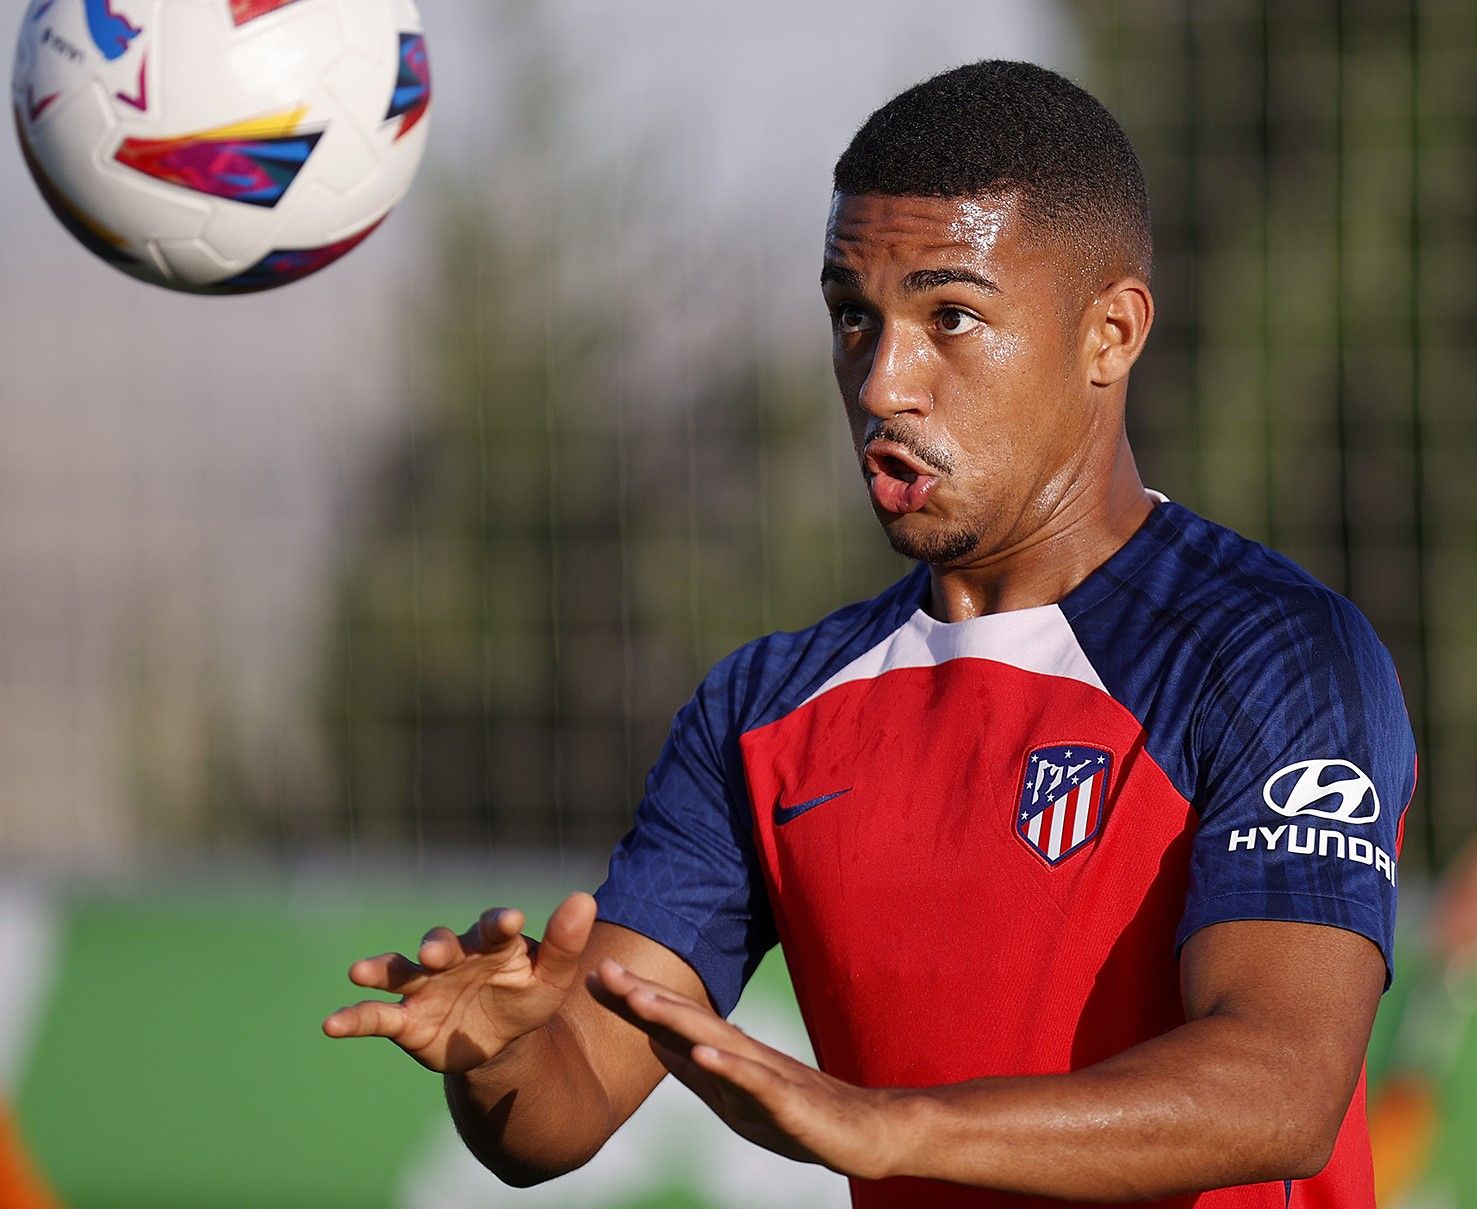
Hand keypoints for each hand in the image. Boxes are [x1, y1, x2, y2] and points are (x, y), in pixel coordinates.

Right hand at [322, 892, 596, 1073]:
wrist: (498, 1044)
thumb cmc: (527, 999)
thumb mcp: (552, 978)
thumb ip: (566, 943)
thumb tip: (584, 899)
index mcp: (491, 944)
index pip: (494, 927)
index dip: (498, 923)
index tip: (510, 921)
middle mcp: (452, 958)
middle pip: (440, 944)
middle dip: (436, 946)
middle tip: (437, 954)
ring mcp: (424, 987)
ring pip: (399, 971)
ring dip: (381, 969)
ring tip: (359, 971)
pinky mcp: (406, 1020)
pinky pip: (375, 1016)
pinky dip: (353, 1018)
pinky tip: (331, 1025)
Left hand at [587, 959, 900, 1180]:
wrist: (864, 1131)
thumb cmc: (798, 1115)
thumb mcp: (735, 1097)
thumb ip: (697, 1071)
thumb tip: (655, 1044)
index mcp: (726, 1056)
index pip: (673, 1022)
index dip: (633, 999)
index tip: (593, 973)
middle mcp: (741, 1054)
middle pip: (686, 1018)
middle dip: (643, 993)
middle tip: (603, 968)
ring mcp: (764, 1074)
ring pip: (715, 1039)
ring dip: (675, 1017)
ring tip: (638, 999)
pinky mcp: (788, 1100)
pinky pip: (754, 1081)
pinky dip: (727, 1066)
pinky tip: (701, 1053)